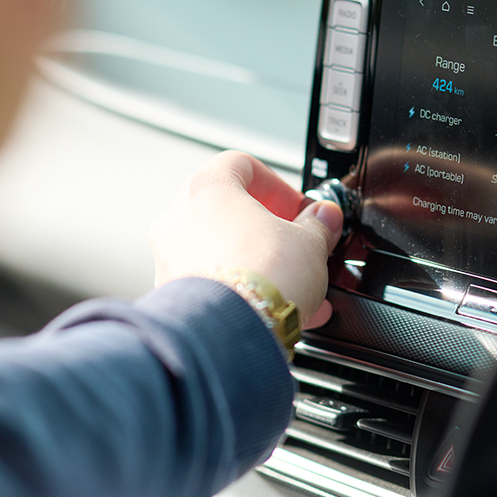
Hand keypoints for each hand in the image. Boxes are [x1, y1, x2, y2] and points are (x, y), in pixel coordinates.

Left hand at [149, 151, 342, 327]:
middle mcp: (179, 219)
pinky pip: (214, 282)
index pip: (242, 165)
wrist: (233, 331)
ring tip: (293, 284)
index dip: (277, 185)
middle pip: (229, 211)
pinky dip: (243, 289)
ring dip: (258, 262)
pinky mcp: (175, 295)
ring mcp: (171, 258)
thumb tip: (324, 218)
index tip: (299, 208)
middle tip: (296, 244)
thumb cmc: (261, 278)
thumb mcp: (309, 243)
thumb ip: (318, 224)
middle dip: (269, 230)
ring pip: (222, 250)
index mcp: (208, 188)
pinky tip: (274, 308)